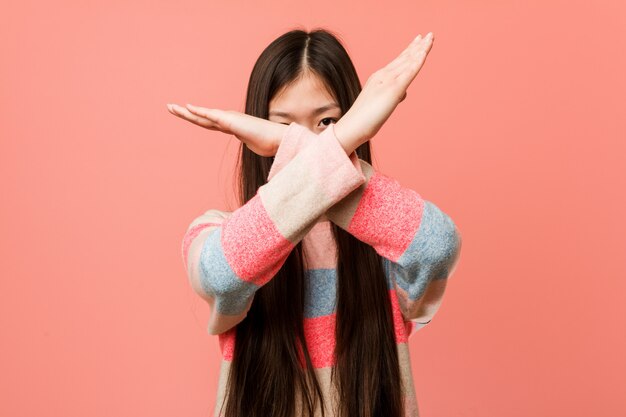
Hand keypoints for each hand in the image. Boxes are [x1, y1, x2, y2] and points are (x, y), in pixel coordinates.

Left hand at [166, 103, 286, 156]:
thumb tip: (252, 144)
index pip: (209, 122)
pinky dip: (199, 111)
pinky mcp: (231, 121)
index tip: (185, 113)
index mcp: (231, 125)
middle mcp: (228, 120)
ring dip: (186, 112)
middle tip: (170, 107)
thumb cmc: (269, 143)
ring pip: (202, 115)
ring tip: (171, 107)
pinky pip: (211, 115)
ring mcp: (229, 119)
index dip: (196, 118)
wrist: (277, 139)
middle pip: (201, 117)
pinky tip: (188, 107)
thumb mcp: (254, 144)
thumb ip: (250, 142)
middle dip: (185, 113)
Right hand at [333, 32, 433, 152]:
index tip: (419, 41)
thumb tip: (403, 94)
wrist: (353, 126)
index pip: (398, 61)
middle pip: (405, 57)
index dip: (410, 50)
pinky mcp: (393, 89)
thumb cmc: (364, 119)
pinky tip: (424, 54)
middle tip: (430, 35)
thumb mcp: (381, 104)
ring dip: (421, 49)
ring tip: (431, 38)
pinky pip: (408, 73)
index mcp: (379, 78)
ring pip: (408, 61)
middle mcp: (383, 75)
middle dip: (418, 45)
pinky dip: (417, 62)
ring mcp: (388, 81)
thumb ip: (392, 96)